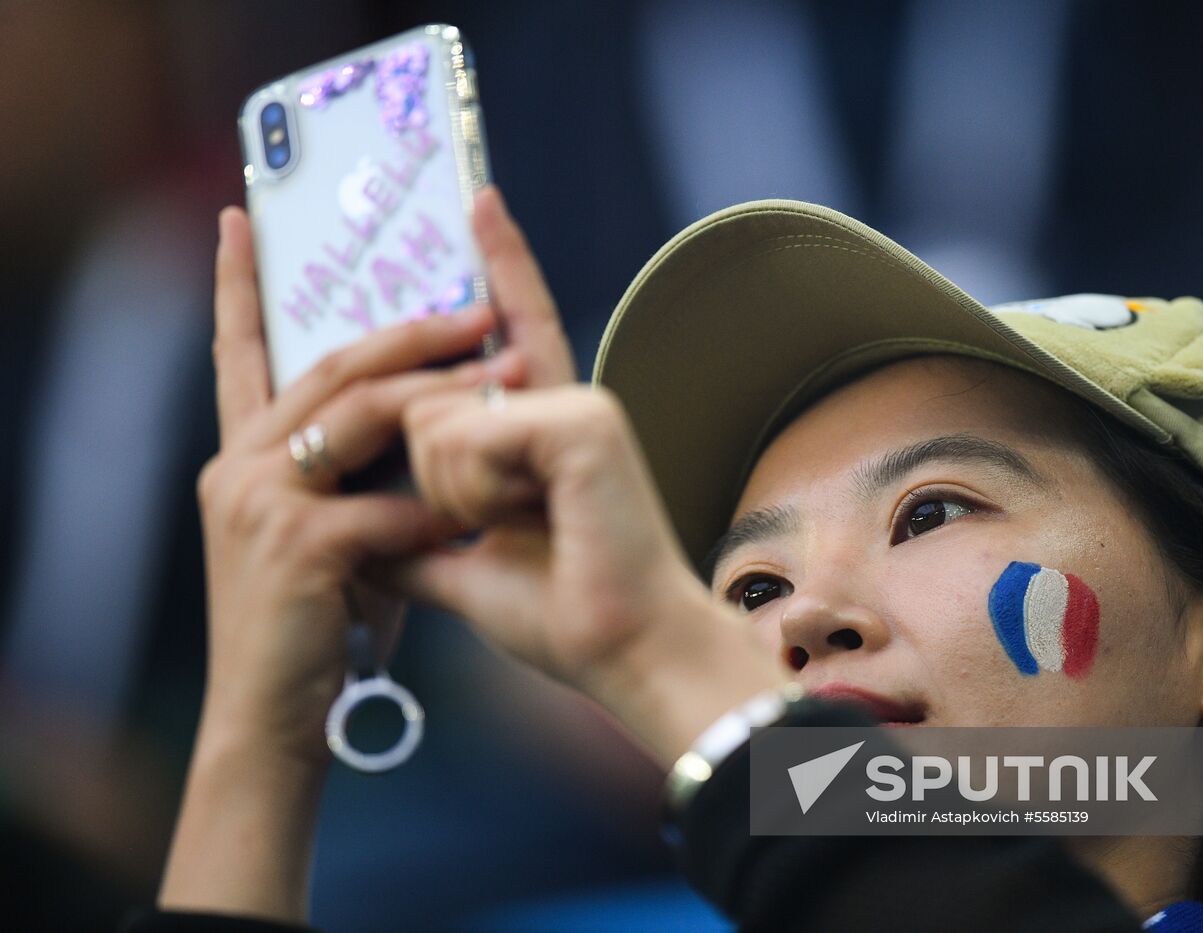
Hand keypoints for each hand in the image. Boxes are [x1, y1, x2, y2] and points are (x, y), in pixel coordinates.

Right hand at [196, 207, 523, 761]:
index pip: (241, 351)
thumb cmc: (317, 626)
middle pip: (336, 367)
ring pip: (366, 415)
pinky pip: (391, 502)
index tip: (238, 218)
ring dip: (448, 396)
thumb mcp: (333, 534)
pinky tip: (478, 518)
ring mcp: (259, 501)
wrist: (274, 720)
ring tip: (514, 376)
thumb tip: (432, 423)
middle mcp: (238, 464)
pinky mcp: (297, 544)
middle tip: (484, 309)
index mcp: (242, 455)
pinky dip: (444, 506)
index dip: (237, 283)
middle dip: (416, 332)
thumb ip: (359, 477)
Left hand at [381, 202, 788, 761]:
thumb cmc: (564, 617)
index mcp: (545, 427)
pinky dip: (475, 492)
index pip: (511, 330)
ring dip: (452, 494)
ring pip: (435, 421)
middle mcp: (564, 398)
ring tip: (521, 526)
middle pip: (428, 399)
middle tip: (504, 525)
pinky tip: (531, 517)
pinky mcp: (580, 419)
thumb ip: (416, 534)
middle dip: (433, 478)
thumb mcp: (465, 566)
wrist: (625, 653)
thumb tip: (364, 533)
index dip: (501, 264)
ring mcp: (576, 401)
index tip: (483, 200)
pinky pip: (465, 437)